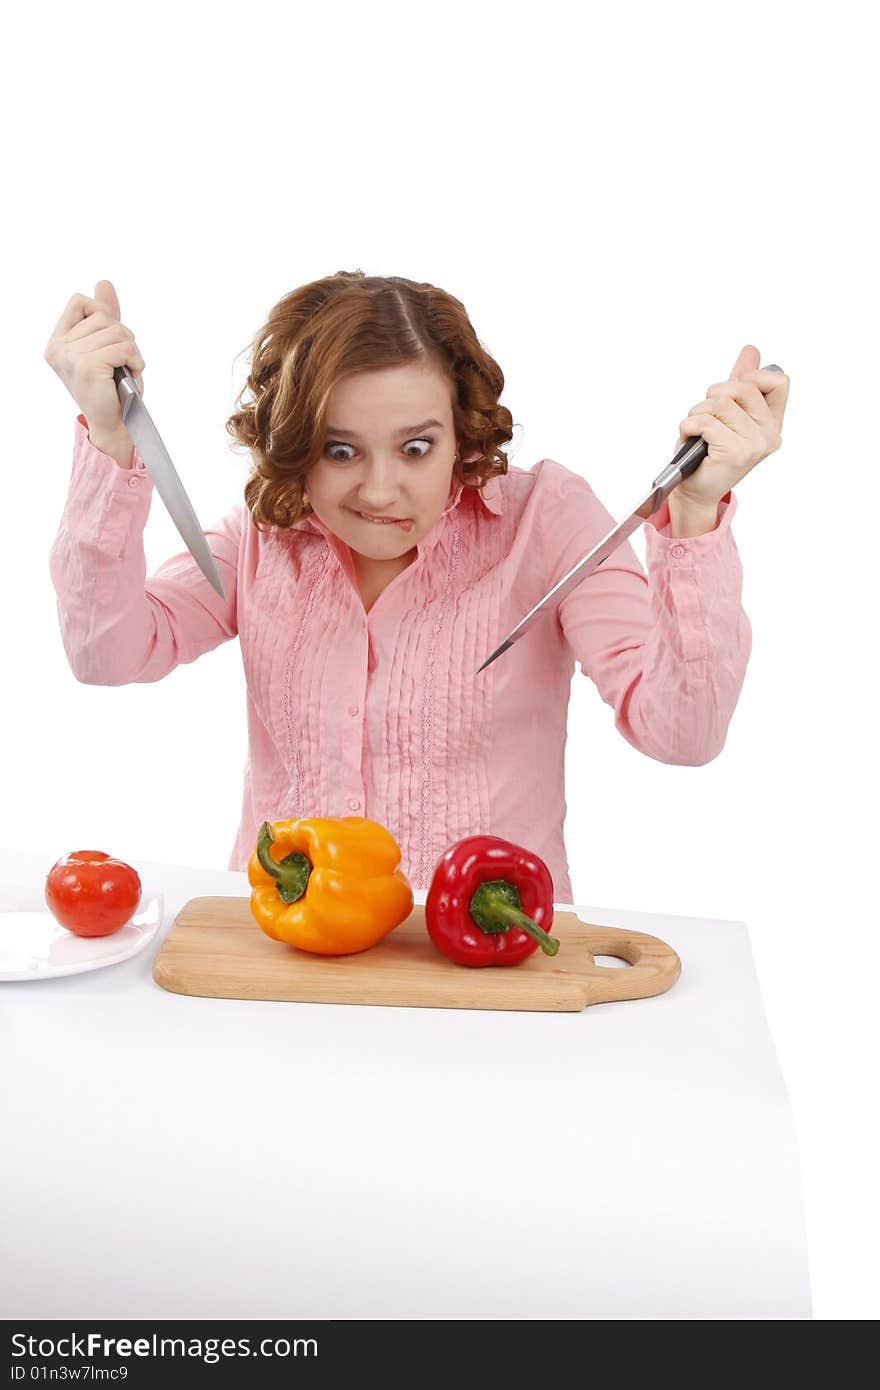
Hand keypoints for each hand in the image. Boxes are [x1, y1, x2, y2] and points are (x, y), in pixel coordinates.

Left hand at [673, 345, 789, 509]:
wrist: (696, 490)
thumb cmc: (709, 452)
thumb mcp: (727, 413)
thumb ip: (741, 383)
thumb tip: (751, 351)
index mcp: (772, 423)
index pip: (779, 381)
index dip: (752, 377)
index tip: (732, 393)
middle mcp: (769, 434)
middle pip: (741, 387)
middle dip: (714, 395)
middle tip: (706, 416)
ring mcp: (754, 445)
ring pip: (720, 403)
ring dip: (697, 412)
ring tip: (698, 431)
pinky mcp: (734, 452)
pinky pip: (705, 421)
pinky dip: (689, 426)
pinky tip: (691, 438)